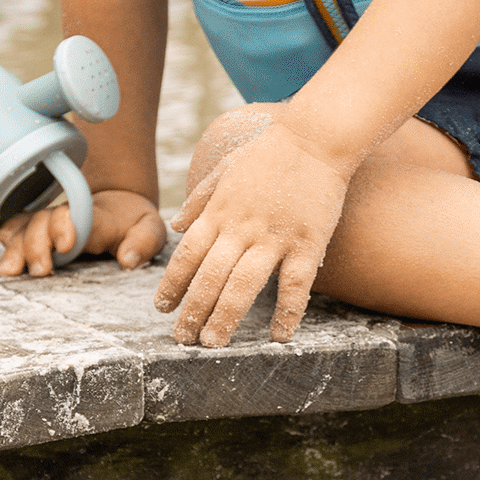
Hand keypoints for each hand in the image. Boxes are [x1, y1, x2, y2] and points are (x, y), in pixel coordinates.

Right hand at [0, 187, 166, 277]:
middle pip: (40, 222)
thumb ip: (144, 243)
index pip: (74, 214)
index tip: (67, 245)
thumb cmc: (134, 225)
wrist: (117, 207)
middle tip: (41, 270)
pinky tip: (2, 260)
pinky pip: (13, 232)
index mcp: (94, 216)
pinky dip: (5, 243)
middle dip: (36, 243)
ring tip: (9, 272)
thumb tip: (127, 260)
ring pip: (23, 229)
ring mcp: (46, 224)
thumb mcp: (151, 231)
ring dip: (15, 248)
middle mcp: (64, 218)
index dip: (64, 225)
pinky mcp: (35, 233)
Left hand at [155, 119, 350, 346]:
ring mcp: (275, 236)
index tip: (162, 308)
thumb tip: (175, 226)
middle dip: (192, 310)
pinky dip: (287, 312)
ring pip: (244, 285)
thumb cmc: (270, 151)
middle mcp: (242, 226)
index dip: (172, 283)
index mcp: (220, 210)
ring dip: (225, 317)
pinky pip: (295, 284)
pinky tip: (279, 336)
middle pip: (209, 276)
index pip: (187, 254)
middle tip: (181, 339)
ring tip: (212, 343)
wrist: (317, 136)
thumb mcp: (225, 168)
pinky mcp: (308, 242)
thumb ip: (199, 199)